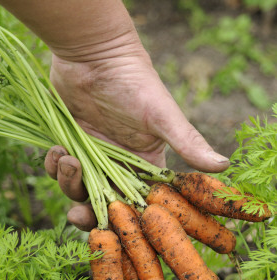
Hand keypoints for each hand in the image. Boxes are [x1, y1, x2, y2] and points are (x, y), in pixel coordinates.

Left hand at [45, 49, 229, 230]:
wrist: (93, 52)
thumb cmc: (133, 81)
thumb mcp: (162, 114)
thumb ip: (188, 141)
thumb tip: (224, 165)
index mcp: (145, 163)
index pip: (141, 202)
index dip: (130, 218)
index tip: (119, 227)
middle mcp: (118, 164)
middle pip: (105, 204)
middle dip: (92, 215)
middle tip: (79, 216)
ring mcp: (92, 157)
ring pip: (78, 189)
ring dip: (69, 183)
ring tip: (68, 159)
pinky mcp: (70, 145)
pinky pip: (58, 169)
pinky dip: (54, 166)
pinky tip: (57, 150)